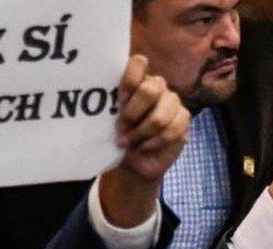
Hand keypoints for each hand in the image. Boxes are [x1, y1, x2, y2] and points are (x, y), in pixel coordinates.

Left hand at [101, 55, 189, 226]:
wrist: (133, 162)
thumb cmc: (118, 136)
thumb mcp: (107, 121)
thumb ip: (107, 106)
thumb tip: (88, 100)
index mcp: (136, 81)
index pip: (138, 62)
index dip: (129, 79)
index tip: (119, 99)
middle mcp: (156, 86)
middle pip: (150, 89)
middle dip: (132, 114)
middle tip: (120, 128)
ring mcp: (172, 101)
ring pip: (160, 115)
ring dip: (140, 133)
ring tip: (129, 142)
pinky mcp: (183, 118)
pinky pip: (171, 129)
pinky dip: (153, 142)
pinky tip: (143, 147)